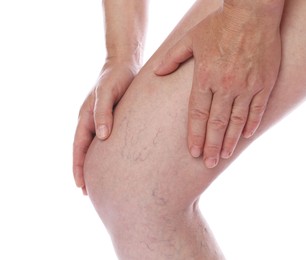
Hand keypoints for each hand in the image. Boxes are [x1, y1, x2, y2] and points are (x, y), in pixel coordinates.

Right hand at [73, 61, 137, 193]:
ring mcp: (100, 121)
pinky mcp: (111, 119)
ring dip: (93, 165)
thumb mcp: (107, 93)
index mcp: (85, 117)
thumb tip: (101, 137)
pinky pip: (105, 140)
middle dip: (83, 171)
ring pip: (93, 147)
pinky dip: (104, 153)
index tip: (81, 186)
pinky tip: (112, 161)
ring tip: (99, 181)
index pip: (78, 147)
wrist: (125, 64)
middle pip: (83, 151)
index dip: (78, 166)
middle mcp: (91, 121)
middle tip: (88, 192)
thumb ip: (103, 113)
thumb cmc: (116, 78)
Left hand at [155, 6, 281, 167]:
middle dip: (211, 145)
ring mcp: (246, 85)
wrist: (252, 11)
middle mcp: (225, 85)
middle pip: (216, 123)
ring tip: (224, 156)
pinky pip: (257, 108)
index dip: (195, 134)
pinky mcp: (264, 82)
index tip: (193, 152)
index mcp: (205, 77)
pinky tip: (245, 136)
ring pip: (236, 120)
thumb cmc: (219, 24)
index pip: (197, 114)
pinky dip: (251, 124)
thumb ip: (172, 58)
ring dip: (230, 140)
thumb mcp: (190, 39)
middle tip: (208, 163)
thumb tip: (157, 73)